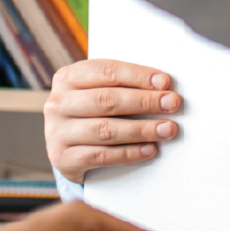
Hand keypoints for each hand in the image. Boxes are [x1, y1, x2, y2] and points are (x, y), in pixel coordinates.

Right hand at [45, 59, 180, 183]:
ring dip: (142, 129)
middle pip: (107, 100)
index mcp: (68, 77)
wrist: (68, 147)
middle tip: (172, 104)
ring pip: (105, 129)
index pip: (106, 71)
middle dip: (144, 102)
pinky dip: (129, 153)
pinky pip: (101, 156)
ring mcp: (56, 132)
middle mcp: (58, 103)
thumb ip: (124, 85)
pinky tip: (150, 149)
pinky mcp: (62, 159)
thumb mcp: (100, 91)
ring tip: (167, 129)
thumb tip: (163, 87)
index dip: (138, 76)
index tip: (164, 82)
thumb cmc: (94, 111)